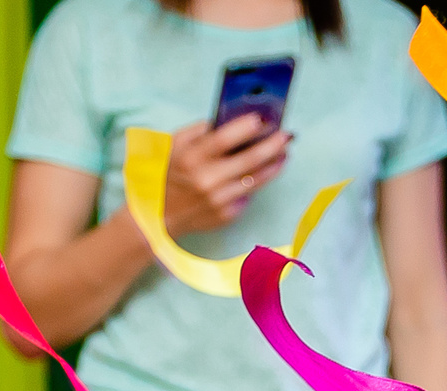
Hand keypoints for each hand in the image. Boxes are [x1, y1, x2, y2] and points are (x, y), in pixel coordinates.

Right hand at [162, 116, 290, 237]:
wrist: (159, 215)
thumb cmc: (170, 173)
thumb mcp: (175, 145)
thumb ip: (200, 130)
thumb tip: (233, 119)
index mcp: (192, 158)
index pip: (224, 139)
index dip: (246, 128)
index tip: (263, 118)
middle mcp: (207, 180)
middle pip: (250, 160)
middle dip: (272, 145)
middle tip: (287, 135)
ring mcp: (219, 201)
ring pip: (257, 180)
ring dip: (274, 164)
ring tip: (284, 153)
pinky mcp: (227, 215)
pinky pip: (248, 195)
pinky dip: (257, 182)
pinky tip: (266, 171)